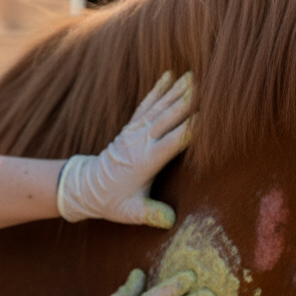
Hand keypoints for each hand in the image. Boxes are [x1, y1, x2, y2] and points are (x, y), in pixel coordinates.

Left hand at [56, 72, 193, 228]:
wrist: (85, 188)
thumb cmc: (113, 202)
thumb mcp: (131, 213)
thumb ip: (150, 215)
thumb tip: (169, 220)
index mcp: (146, 160)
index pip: (174, 141)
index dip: (192, 128)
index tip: (209, 116)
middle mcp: (141, 142)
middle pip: (169, 117)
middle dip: (188, 101)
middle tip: (207, 85)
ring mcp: (135, 132)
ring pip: (160, 107)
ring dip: (177, 91)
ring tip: (193, 75)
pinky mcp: (131, 127)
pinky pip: (147, 104)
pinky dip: (159, 89)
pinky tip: (169, 76)